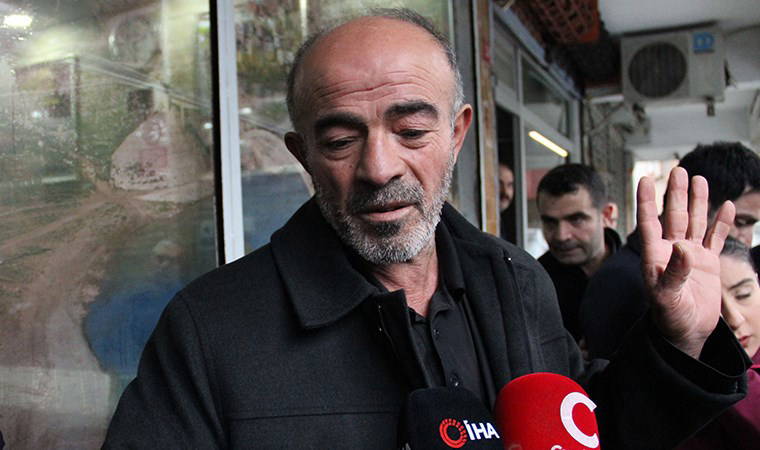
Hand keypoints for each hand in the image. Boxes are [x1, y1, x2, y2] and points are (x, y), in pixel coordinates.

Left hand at [637, 167, 734, 357]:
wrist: (685, 334)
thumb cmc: (669, 318)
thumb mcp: (667, 297)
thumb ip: (675, 272)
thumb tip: (684, 248)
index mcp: (655, 256)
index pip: (649, 222)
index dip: (646, 201)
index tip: (645, 179)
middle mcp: (672, 251)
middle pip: (673, 216)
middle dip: (675, 193)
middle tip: (679, 169)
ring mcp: (690, 255)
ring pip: (694, 222)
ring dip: (696, 202)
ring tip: (698, 179)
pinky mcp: (708, 263)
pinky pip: (715, 238)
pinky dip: (721, 223)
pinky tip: (726, 206)